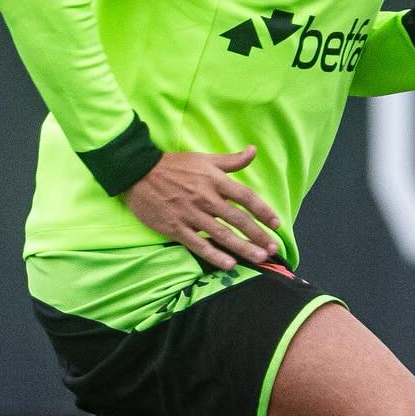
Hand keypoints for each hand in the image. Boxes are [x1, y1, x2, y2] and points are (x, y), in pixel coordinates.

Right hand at [123, 147, 281, 270]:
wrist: (138, 173)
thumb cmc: (173, 166)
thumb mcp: (204, 158)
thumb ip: (231, 160)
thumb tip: (253, 151)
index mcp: (214, 181)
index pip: (246, 197)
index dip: (263, 211)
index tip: (276, 224)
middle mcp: (206, 198)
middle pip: (237, 219)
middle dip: (257, 235)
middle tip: (272, 249)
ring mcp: (190, 214)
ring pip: (222, 234)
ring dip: (242, 248)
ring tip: (259, 258)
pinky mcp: (176, 228)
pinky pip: (198, 244)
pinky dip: (214, 254)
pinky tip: (229, 264)